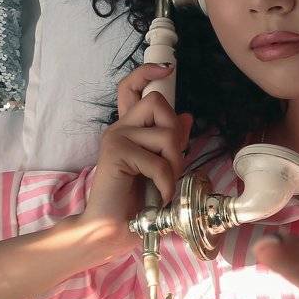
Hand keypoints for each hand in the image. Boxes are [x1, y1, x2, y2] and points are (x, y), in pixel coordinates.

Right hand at [81, 63, 195, 231]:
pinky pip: (158, 161)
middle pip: (159, 103)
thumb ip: (171, 142)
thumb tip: (186, 116)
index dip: (147, 73)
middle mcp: (120, 128)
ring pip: (166, 134)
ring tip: (164, 183)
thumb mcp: (162, 167)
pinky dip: (167, 182)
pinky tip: (160, 194)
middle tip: (171, 164)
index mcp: (129, 129)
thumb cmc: (137, 202)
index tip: (167, 69)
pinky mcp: (116, 152)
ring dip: (174, 164)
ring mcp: (116, 137)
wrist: (112, 229)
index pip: (131, 88)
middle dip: (176, 135)